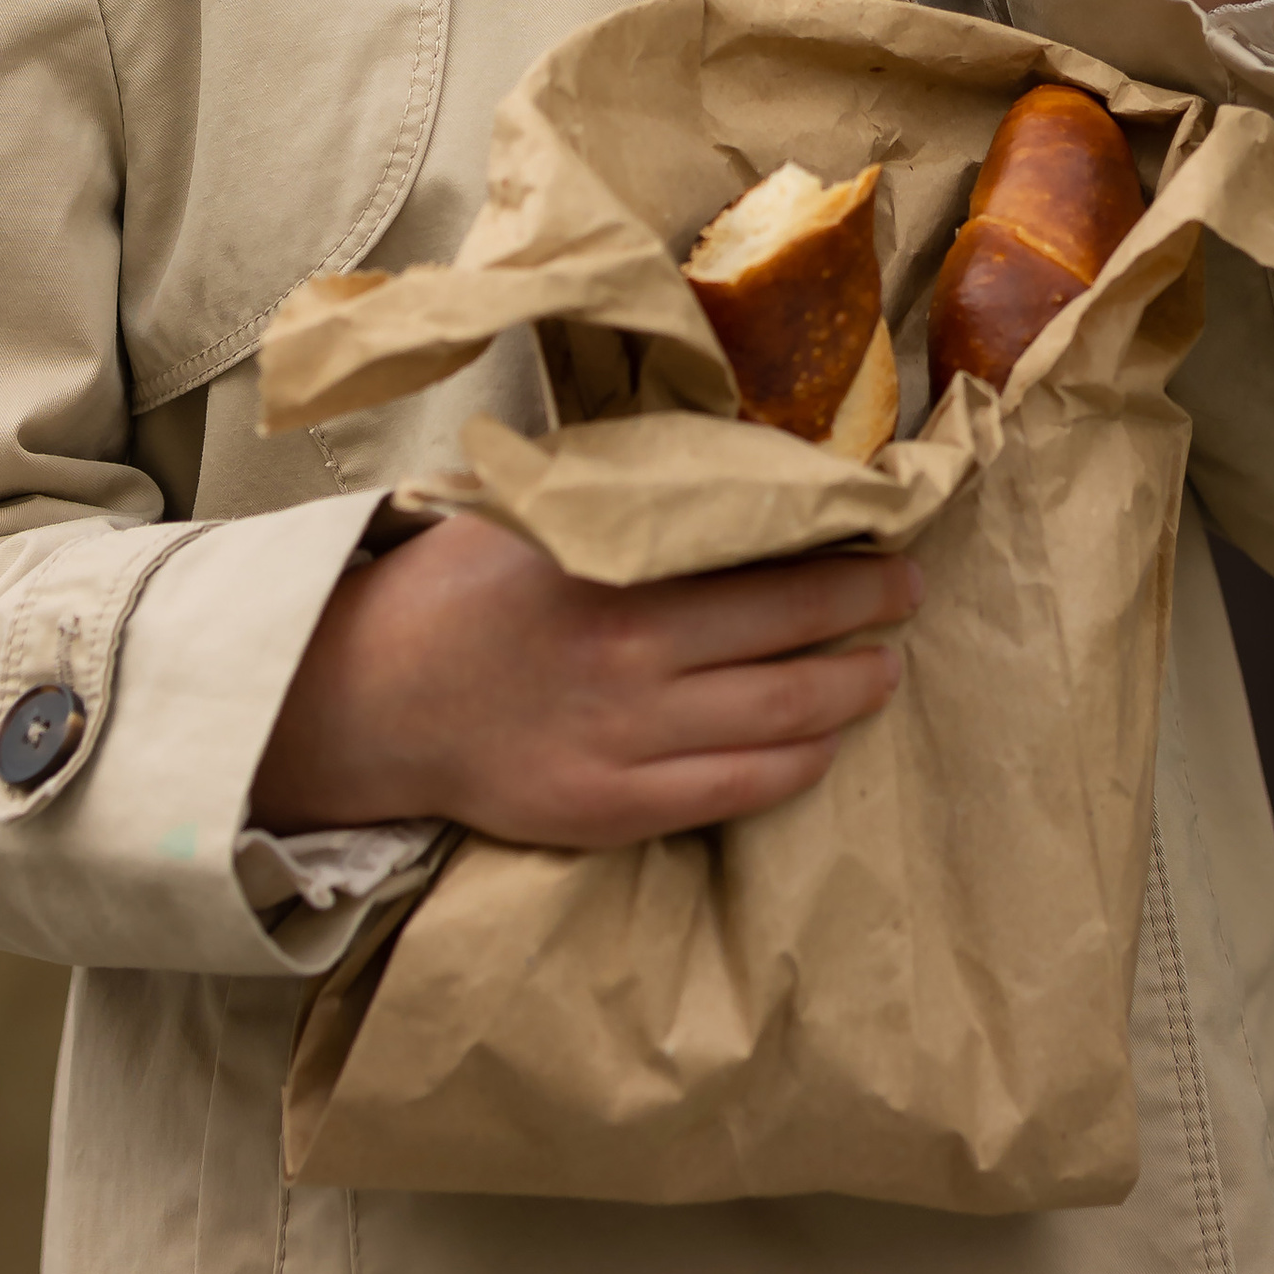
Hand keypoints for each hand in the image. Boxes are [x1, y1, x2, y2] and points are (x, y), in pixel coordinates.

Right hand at [249, 511, 920, 847]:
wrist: (365, 700)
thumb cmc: (454, 589)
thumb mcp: (537, 510)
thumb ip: (625, 497)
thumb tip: (723, 465)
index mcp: (617, 567)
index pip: (762, 556)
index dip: (838, 551)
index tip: (883, 534)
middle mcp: (634, 654)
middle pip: (790, 631)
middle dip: (866, 611)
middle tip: (908, 593)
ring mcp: (626, 740)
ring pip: (780, 717)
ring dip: (848, 690)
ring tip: (884, 670)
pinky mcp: (612, 808)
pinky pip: (735, 791)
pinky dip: (795, 766)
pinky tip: (823, 745)